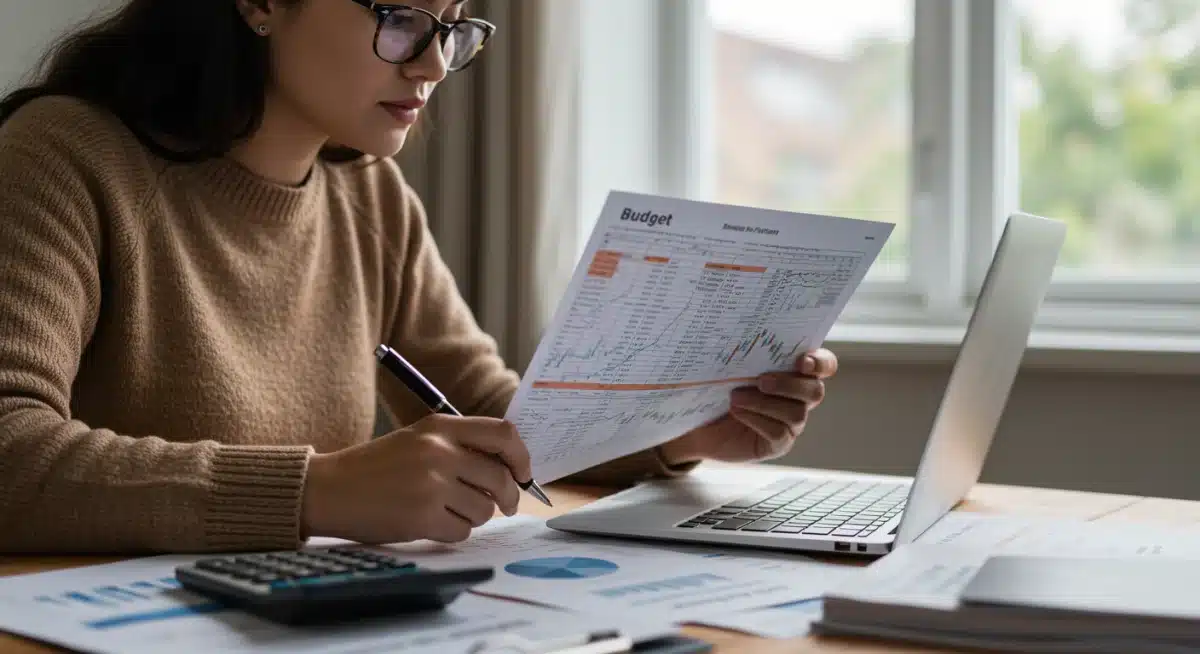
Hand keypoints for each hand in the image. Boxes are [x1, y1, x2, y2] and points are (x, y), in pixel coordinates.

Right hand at [300, 414, 532, 543]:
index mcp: (440, 427)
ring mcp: (431, 485)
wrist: (329, 489)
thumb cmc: (376, 467)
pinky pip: (462, 531)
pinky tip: (432, 524)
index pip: (502, 434)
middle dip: (509, 497)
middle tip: (504, 505)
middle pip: (500, 477)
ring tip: (449, 511)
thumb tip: (509, 467)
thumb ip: (459, 446)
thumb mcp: (418, 439)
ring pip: (483, 509)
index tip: (523, 473)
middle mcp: (439, 452)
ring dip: (474, 516)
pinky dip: (453, 532)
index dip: (521, 457)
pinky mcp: (421, 517)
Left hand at [659, 349, 837, 465]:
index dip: (820, 362)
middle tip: (761, 380)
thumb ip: (744, 350)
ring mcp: (791, 423)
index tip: (801, 361)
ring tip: (736, 397)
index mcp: (794, 371)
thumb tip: (739, 330)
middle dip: (788, 384)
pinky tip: (737, 412)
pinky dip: (757, 420)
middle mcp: (799, 398)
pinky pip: (779, 434)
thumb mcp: (729, 365)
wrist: (699, 422)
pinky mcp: (777, 444)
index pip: (824, 365)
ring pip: (796, 414)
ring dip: (764, 403)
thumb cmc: (718, 386)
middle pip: (815, 391)